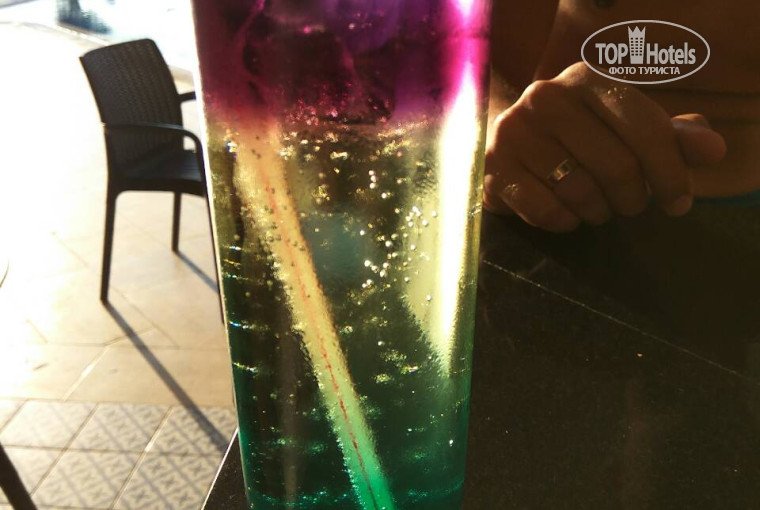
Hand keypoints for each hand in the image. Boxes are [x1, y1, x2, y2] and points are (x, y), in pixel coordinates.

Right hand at [484, 62, 726, 231]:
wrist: (509, 144)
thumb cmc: (579, 137)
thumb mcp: (627, 128)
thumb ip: (673, 137)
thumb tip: (712, 150)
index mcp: (587, 79)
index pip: (647, 130)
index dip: (671, 173)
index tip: (679, 203)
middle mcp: (546, 96)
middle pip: (617, 166)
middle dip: (633, 198)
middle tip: (630, 205)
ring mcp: (514, 132)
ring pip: (580, 192)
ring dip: (598, 212)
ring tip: (597, 207)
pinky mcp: (493, 168)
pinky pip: (546, 211)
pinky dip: (565, 222)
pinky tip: (566, 214)